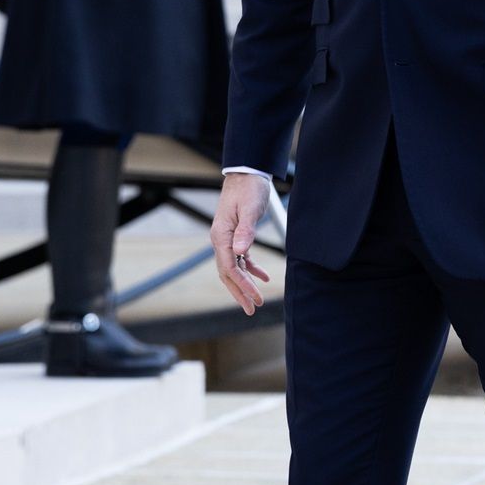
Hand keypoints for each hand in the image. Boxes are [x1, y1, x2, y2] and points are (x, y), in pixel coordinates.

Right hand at [210, 172, 273, 313]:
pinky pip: (241, 258)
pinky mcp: (236, 236)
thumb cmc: (248, 189)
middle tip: (251, 310)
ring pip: (233, 269)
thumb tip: (241, 252)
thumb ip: (246, 231)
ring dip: (244, 284)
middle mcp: (221, 240)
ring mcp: (227, 239)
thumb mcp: (249, 209)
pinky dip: (251, 269)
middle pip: (228, 274)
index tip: (255, 298)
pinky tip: (263, 277)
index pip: (230, 268)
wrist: (246, 174)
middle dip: (240, 292)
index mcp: (221, 236)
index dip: (242, 285)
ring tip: (256, 301)